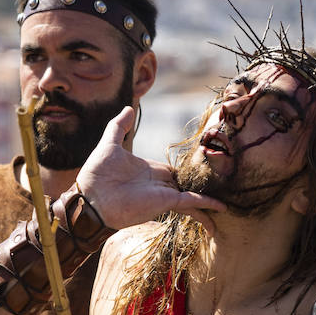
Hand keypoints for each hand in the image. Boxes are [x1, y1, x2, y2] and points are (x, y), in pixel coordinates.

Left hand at [76, 108, 224, 234]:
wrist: (89, 198)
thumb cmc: (95, 175)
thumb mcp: (109, 144)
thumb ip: (118, 126)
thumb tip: (127, 107)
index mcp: (149, 170)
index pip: (172, 171)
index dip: (186, 170)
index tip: (203, 170)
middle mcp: (159, 184)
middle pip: (186, 184)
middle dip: (202, 187)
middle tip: (222, 186)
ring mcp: (163, 194)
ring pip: (192, 197)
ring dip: (208, 201)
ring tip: (226, 206)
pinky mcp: (165, 202)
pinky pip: (190, 203)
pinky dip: (205, 205)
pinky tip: (221, 207)